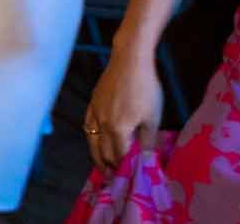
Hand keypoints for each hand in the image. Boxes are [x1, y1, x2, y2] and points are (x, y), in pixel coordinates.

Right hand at [82, 37, 163, 171]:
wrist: (130, 60)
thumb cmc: (146, 88)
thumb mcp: (153, 117)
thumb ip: (148, 141)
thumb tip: (147, 158)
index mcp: (117, 130)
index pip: (119, 156)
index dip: (124, 169)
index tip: (128, 179)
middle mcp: (102, 124)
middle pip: (102, 152)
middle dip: (109, 167)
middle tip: (114, 178)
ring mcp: (94, 112)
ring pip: (91, 140)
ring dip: (96, 155)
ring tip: (102, 166)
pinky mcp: (92, 101)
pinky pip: (87, 124)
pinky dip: (90, 136)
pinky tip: (93, 138)